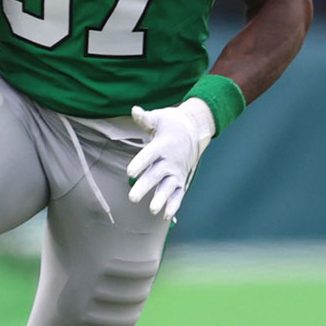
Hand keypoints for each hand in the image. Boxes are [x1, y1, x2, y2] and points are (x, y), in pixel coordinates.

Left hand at [126, 98, 215, 219]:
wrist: (195, 131)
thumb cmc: (171, 124)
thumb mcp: (159, 117)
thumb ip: (145, 118)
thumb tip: (134, 110)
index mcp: (162, 145)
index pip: (150, 155)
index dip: (140, 163)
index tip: (129, 172)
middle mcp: (170, 161)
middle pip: (156, 175)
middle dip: (145, 186)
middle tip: (132, 197)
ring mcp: (176, 172)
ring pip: (168, 187)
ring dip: (160, 199)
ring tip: (152, 209)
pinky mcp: (180, 180)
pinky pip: (178, 194)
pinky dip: (173, 205)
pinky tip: (165, 216)